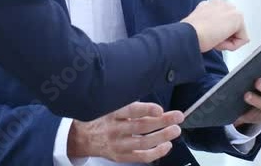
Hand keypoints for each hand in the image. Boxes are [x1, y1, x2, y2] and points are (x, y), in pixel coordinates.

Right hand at [68, 102, 182, 162]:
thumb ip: (127, 105)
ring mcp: (118, 145)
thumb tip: (151, 103)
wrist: (82, 137)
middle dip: (162, 121)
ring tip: (175, 130)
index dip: (145, 110)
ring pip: (144, 142)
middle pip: (141, 126)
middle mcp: (114, 129)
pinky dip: (156, 152)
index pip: (130, 111)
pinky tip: (166, 145)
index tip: (159, 109)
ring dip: (163, 136)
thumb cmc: (99, 118)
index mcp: (111, 113)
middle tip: (177, 117)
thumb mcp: (107, 105)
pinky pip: (142, 157)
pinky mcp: (121, 156)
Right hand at [181, 0, 248, 51]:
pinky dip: (232, 45)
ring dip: (226, 40)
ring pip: (237, 33)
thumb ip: (210, 24)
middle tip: (210, 38)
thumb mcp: (199, 25)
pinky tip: (219, 41)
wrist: (188, 34)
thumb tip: (216, 33)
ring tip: (213, 39)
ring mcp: (230, 8)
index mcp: (210, 4)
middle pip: (231, 27)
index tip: (206, 35)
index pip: (222, 22)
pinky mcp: (238, 17)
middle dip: (224, 36)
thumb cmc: (188, 33)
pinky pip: (242, 39)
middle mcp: (221, 3)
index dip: (215, 33)